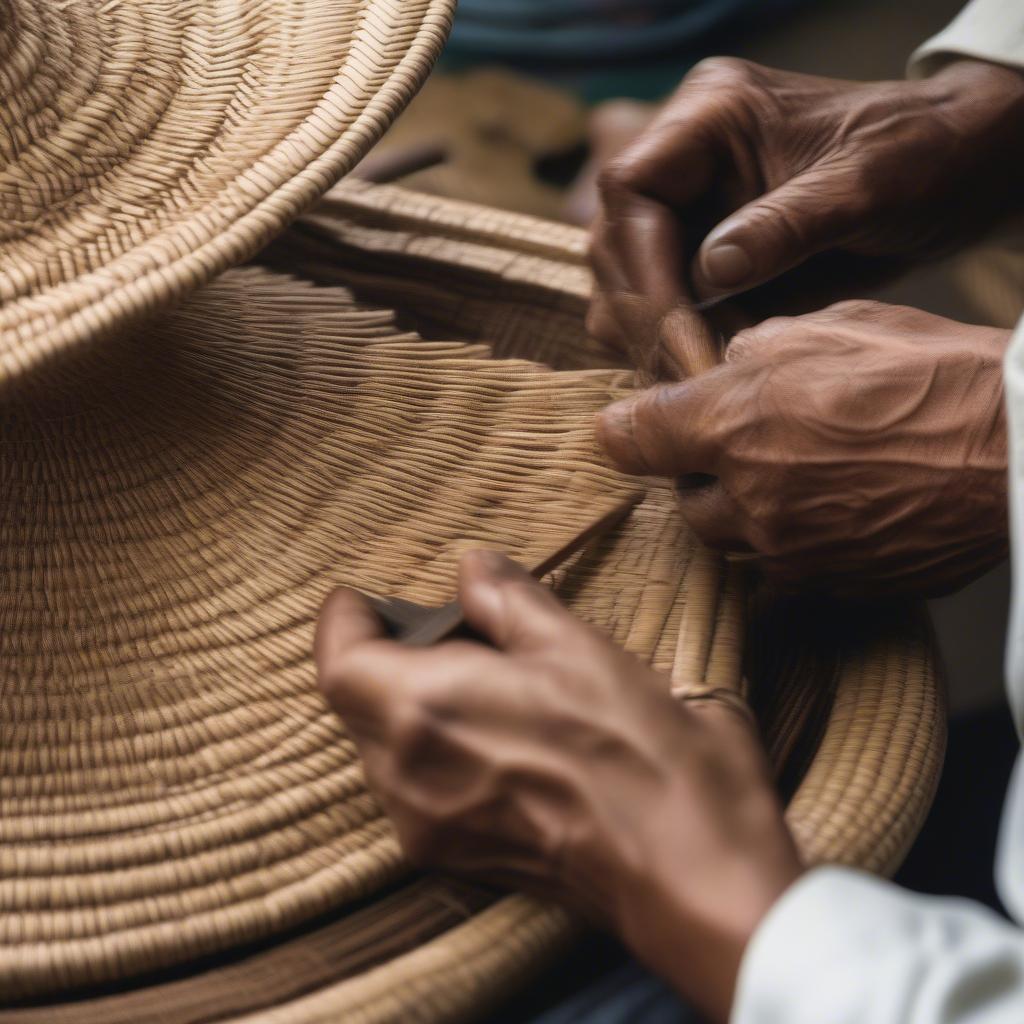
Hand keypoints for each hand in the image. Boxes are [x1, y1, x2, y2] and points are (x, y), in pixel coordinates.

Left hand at [316, 552, 801, 1021]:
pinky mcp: (455, 859)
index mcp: (425, 709)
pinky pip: (412, 788)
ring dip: (405, 703)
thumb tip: (471, 567)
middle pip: (354, 703)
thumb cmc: (638, 751)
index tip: (365, 597)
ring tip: (477, 678)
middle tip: (440, 627)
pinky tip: (494, 731)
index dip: (344, 621)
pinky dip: (429, 746)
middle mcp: (405, 775)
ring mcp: (426, 826)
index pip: (337, 660)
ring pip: (381, 747)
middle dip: (381, 656)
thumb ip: (507, 598)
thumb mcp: (576, 646)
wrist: (687, 872)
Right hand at [588, 58, 1023, 368]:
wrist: (957, 171)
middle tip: (687, 376)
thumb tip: (709, 272)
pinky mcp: (700, 258)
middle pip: (614, 245)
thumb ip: (789, 224)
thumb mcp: (867, 182)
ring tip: (700, 379)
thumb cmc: (922, 155)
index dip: (641, 267)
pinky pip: (660, 309)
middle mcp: (683, 163)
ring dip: (650, 337)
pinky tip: (708, 372)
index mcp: (710, 117)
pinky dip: (673, 346)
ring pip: (624, 285)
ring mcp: (688, 213)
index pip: (631, 190)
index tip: (676, 332)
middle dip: (645, 315)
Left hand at [598, 300, 1009, 597]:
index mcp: (736, 423)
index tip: (627, 431)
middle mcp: (752, 498)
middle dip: (701, 479)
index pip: (633, 439)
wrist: (1023, 452)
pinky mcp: (833, 586)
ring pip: (733, 544)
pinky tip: (834, 510)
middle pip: (685, 505)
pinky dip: (792, 545)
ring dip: (745, 516)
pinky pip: (785, 572)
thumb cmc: (938, 377)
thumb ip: (760, 349)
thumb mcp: (837, 325)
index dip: (625, 432)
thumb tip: (728, 364)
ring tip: (798, 478)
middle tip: (742, 449)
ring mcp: (792, 552)